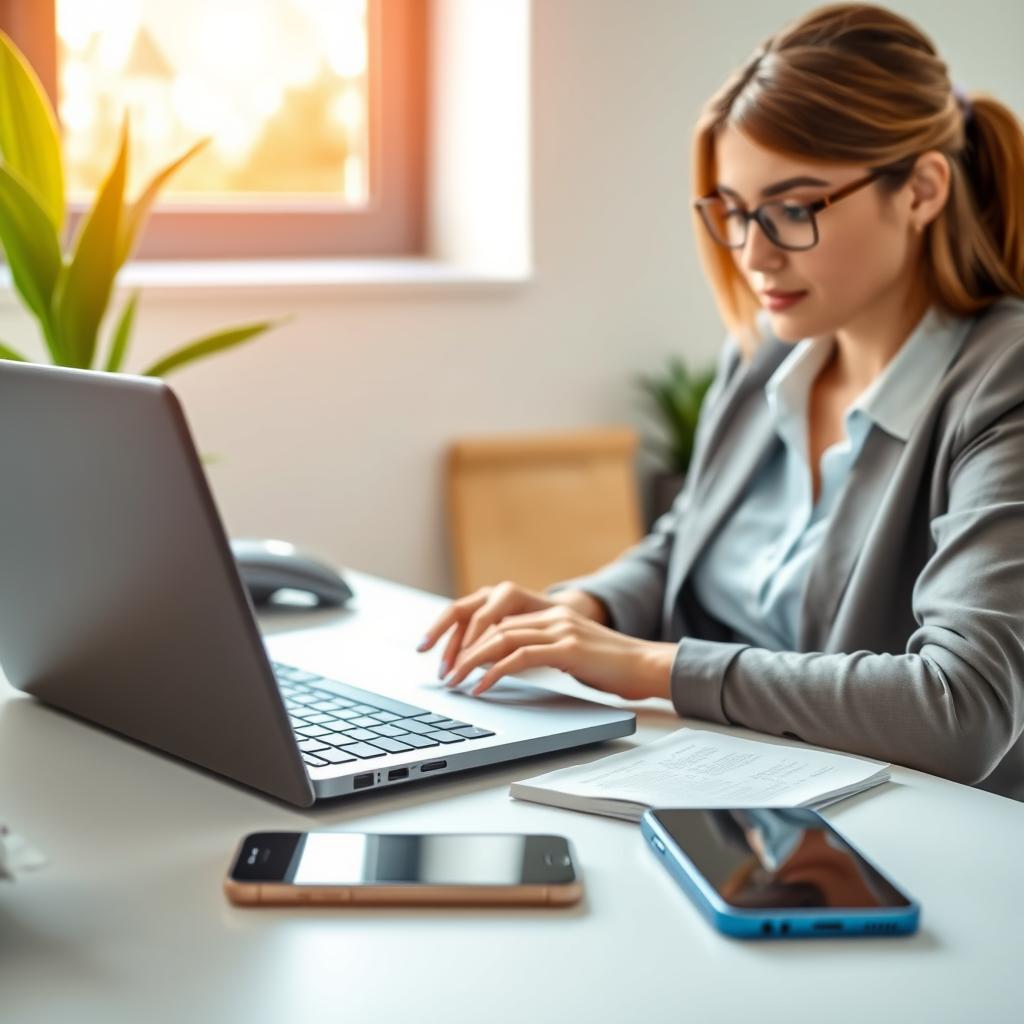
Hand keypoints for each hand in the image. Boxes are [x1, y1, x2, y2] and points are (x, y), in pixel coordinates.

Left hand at [437, 603, 674, 700]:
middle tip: (444, 674)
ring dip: (471, 662)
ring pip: (501, 638)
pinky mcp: (567, 648)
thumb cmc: (610, 667)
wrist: (647, 666)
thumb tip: (508, 662)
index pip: (498, 620)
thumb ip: (543, 649)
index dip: (468, 638)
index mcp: (550, 613)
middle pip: (492, 625)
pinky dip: (495, 672)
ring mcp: (560, 629)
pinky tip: (482, 687)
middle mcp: (552, 615)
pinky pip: (520, 657)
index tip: (448, 658)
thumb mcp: (570, 653)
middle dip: (461, 649)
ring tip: (455, 682)